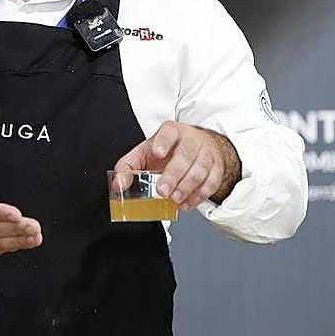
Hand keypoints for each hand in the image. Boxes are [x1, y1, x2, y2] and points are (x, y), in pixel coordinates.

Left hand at [113, 121, 241, 211]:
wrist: (198, 147)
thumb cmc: (168, 150)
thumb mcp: (145, 152)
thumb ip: (127, 167)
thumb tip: (118, 185)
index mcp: (172, 132)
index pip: (169, 132)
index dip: (163, 141)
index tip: (157, 152)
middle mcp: (191, 140)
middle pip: (185, 155)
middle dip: (174, 174)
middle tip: (163, 190)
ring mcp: (206, 154)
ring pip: (200, 169)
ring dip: (187, 187)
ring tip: (175, 199)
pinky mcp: (216, 169)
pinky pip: (211, 183)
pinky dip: (199, 196)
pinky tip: (186, 203)